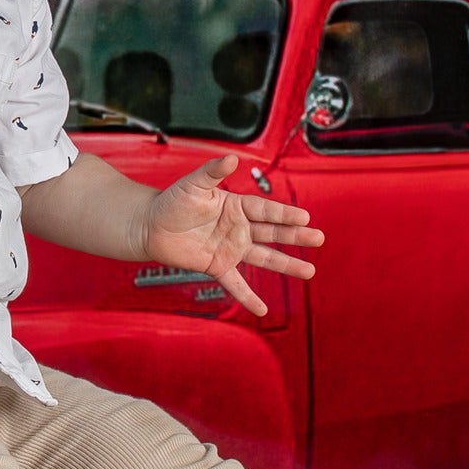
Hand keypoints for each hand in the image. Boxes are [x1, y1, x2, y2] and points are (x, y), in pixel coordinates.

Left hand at [137, 155, 322, 317]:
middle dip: (295, 236)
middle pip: (272, 233)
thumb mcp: (193, 184)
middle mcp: (238, 228)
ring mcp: (230, 248)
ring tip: (309, 271)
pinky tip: (262, 309)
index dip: (285, 214)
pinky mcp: (217, 266)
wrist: (150, 226)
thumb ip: (213, 172)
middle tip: (318, 238)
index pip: (266, 210)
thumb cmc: (171, 202)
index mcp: (236, 206)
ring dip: (286, 265)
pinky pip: (236, 284)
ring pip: (264, 258)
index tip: (305, 217)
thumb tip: (232, 158)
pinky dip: (248, 297)